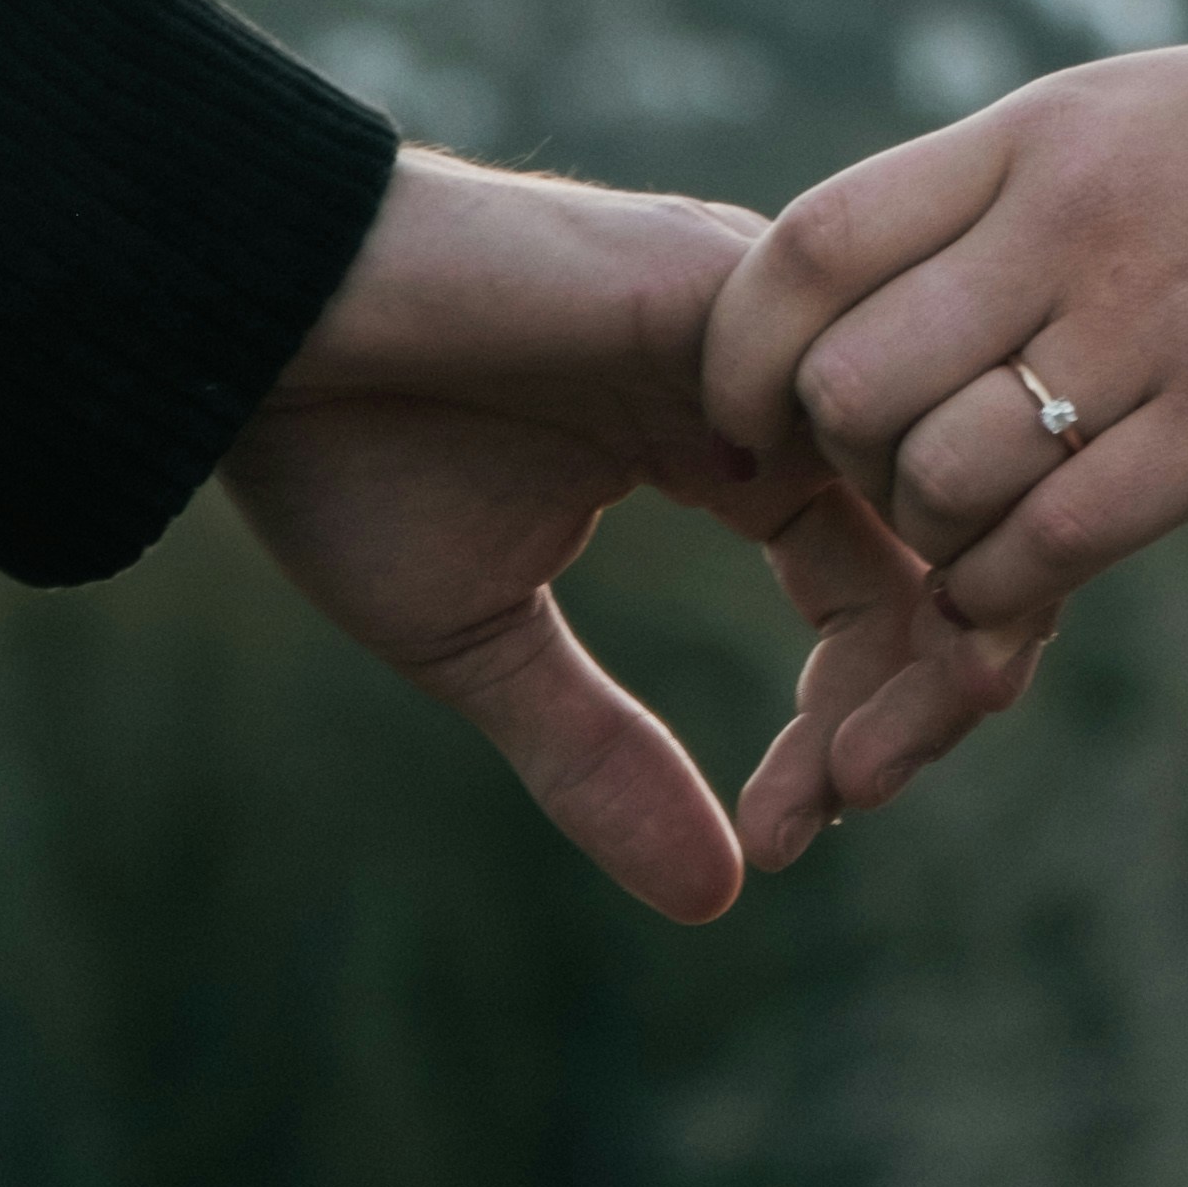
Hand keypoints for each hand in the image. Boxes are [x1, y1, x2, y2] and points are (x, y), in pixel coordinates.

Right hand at [218, 143, 972, 923]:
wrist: (243, 313)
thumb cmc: (338, 451)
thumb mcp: (483, 643)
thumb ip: (603, 756)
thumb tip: (718, 901)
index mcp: (731, 452)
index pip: (874, 591)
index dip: (865, 722)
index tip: (787, 838)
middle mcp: (778, 384)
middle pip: (944, 540)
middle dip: (932, 692)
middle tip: (857, 801)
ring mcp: (772, 327)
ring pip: (939, 477)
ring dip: (930, 633)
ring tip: (863, 758)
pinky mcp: (735, 285)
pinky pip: (876, 398)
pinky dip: (889, 528)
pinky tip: (837, 639)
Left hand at [700, 0, 1187, 857]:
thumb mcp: (1155, 120)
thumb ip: (1027, 200)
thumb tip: (911, 300)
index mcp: (1040, 135)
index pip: (810, 247)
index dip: (743, 354)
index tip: (750, 419)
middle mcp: (1073, 219)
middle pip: (848, 381)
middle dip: (846, 469)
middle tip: (899, 494)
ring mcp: (1159, 316)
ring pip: (942, 473)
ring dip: (937, 539)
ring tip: (987, 536)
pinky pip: (1061, 537)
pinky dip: (1012, 589)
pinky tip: (1030, 588)